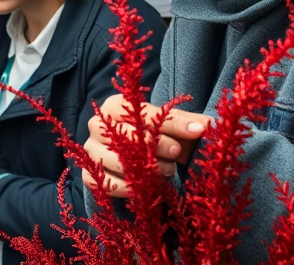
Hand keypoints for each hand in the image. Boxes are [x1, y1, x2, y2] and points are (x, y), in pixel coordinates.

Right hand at [81, 94, 210, 197]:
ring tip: (167, 172)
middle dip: (157, 146)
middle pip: (126, 136)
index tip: (197, 131)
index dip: (172, 123)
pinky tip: (147, 187)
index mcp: (115, 105)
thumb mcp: (172, 127)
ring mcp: (90, 150)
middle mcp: (96, 125)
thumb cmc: (156, 138)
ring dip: (145, 169)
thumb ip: (188, 123)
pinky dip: (128, 188)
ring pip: (115, 161)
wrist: (135, 160)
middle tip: (177, 155)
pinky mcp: (87, 175)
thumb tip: (206, 126)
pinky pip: (105, 183)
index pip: (143, 112)